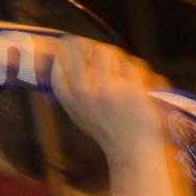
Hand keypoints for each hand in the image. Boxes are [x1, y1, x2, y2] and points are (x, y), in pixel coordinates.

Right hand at [50, 37, 164, 164]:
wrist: (131, 151)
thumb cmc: (106, 131)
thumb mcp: (78, 112)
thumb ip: (70, 88)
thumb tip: (62, 55)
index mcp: (66, 94)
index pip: (59, 57)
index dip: (71, 52)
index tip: (82, 56)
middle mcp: (82, 88)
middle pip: (76, 45)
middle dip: (88, 47)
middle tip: (99, 56)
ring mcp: (106, 87)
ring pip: (105, 51)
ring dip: (114, 60)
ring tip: (120, 77)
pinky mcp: (129, 88)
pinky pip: (129, 66)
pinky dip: (134, 75)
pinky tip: (135, 90)